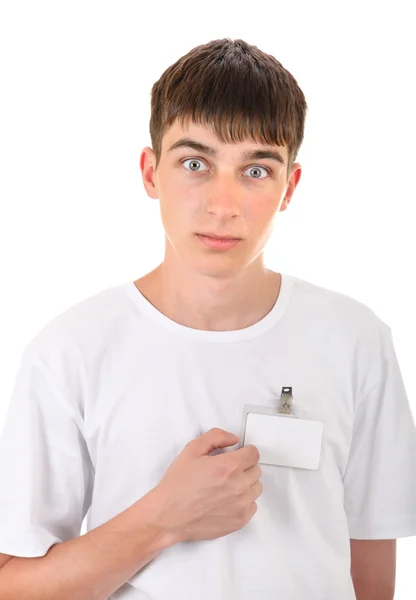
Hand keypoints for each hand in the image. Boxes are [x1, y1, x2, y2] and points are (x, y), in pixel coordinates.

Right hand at [151, 427, 261, 542]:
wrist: (168, 516)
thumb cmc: (178, 484)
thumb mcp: (191, 450)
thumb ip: (215, 437)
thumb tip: (234, 439)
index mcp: (228, 467)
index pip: (254, 454)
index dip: (245, 451)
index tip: (238, 454)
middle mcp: (238, 486)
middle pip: (256, 470)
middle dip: (244, 467)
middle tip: (227, 471)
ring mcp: (241, 505)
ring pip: (256, 488)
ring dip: (246, 484)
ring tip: (227, 486)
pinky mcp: (240, 520)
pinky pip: (252, 505)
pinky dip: (243, 501)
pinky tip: (227, 500)